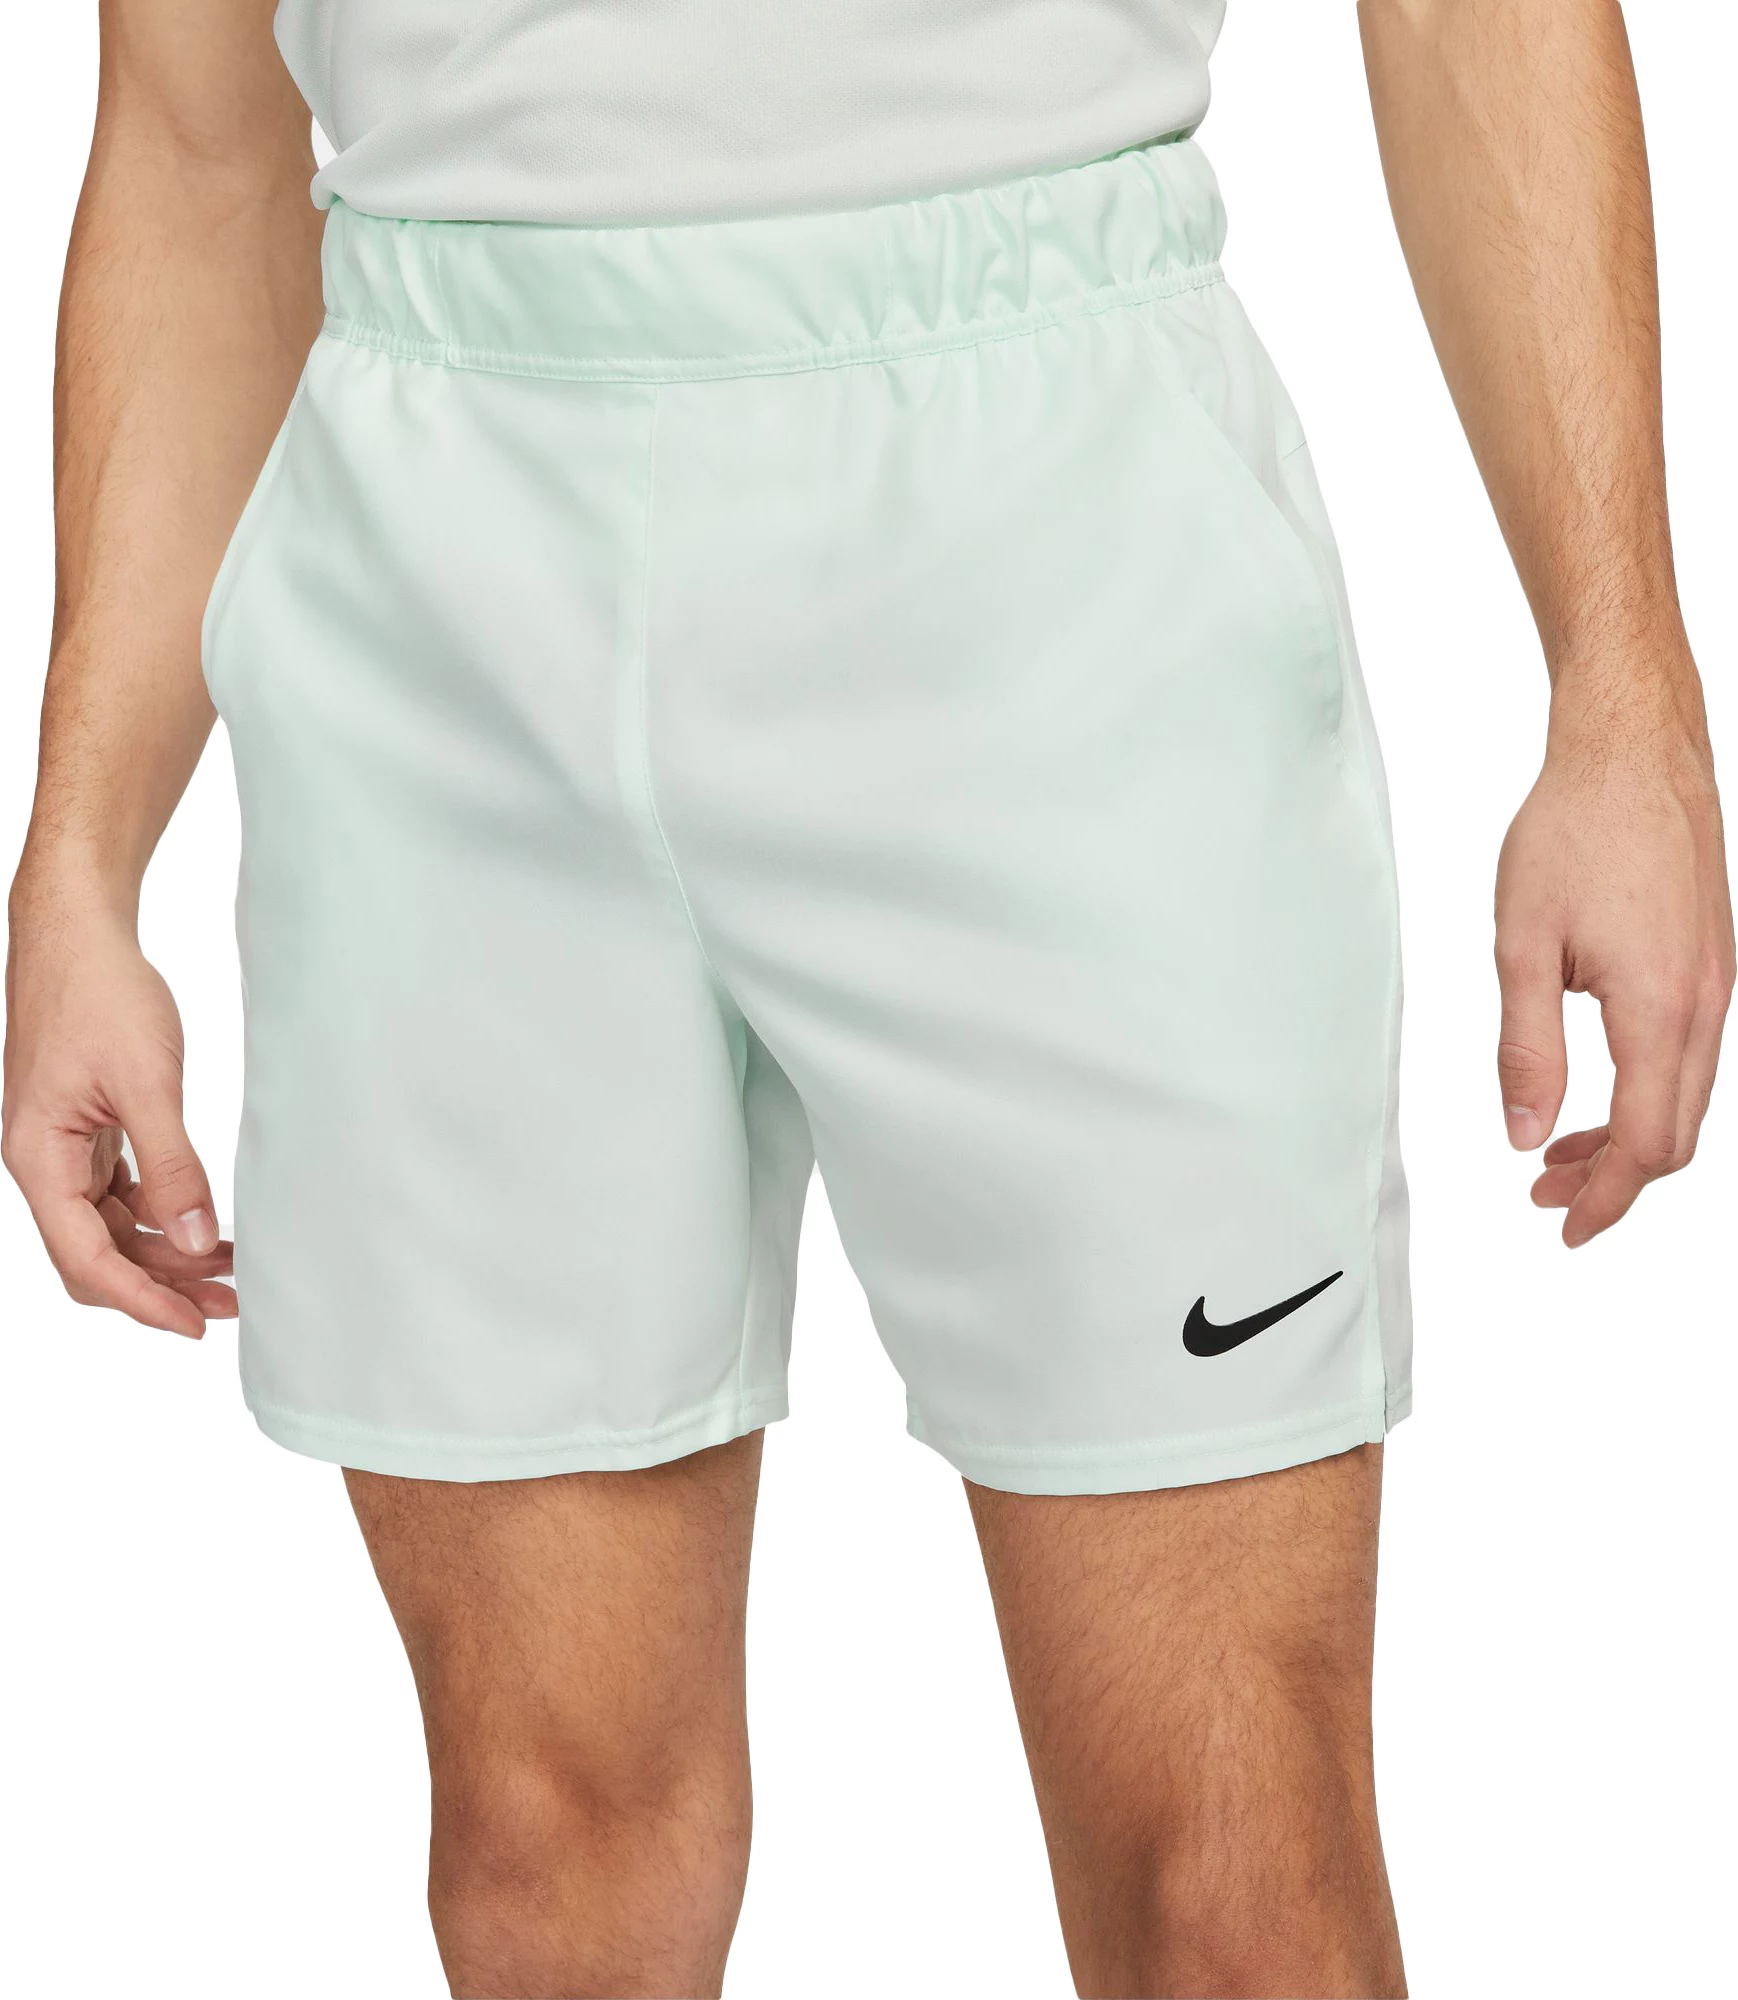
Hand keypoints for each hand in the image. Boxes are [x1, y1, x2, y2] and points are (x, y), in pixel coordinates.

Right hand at [4, 872, 234, 1334]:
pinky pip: (123, 1194)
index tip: (196, 1325)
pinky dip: (165, 1215)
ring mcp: (66, 1148)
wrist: (78, 933)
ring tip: (233, 1270)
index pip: (86, 1260)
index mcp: (39, 1160)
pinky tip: (206, 1225)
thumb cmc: (100, 995)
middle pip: (99, 1254)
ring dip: (169, 1254)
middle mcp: (44, 1163)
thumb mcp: (146, 1083)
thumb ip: (173, 1167)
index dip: (142, 1301)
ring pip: (114, 1228)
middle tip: (232, 1303)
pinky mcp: (90, 1130)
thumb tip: (198, 1243)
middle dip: (162, 1286)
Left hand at [1494, 664, 1734, 1245]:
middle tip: (1546, 1192)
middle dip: (1614, 1180)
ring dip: (1629, 1136)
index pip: (1646, 1145)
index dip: (1606, 1200)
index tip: (1562, 1226)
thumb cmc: (1576, 831)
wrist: (1634, 751)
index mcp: (1660, 1010)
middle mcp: (1706, 1005)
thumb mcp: (1522, 947)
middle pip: (1677, 1136)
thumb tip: (1525, 1133)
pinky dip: (1647, 1090)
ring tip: (1560, 1148)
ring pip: (1686, 1096)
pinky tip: (1598, 1085)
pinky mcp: (1712, 960)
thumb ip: (1526, 1049)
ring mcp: (1718, 982)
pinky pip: (1691, 1054)